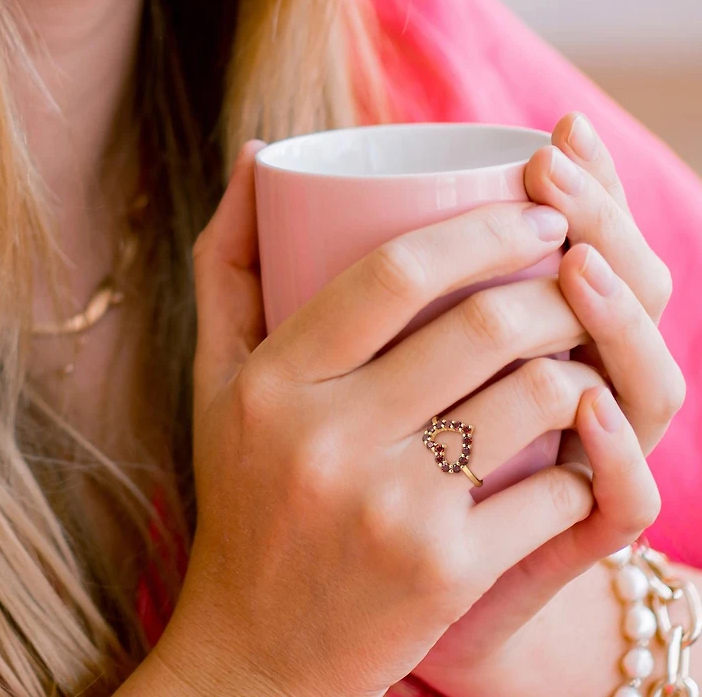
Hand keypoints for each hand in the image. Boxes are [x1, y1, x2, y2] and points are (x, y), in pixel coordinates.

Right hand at [155, 139, 665, 696]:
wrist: (254, 652)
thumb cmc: (244, 497)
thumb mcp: (216, 379)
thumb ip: (228, 263)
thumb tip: (260, 154)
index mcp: (271, 384)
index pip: (390, 272)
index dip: (481, 228)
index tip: (537, 212)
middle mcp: (326, 441)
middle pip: (481, 326)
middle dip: (559, 284)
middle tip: (580, 270)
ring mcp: (390, 511)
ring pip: (536, 398)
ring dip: (582, 362)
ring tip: (582, 351)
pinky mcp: (444, 575)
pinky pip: (555, 489)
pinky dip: (584, 456)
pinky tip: (573, 447)